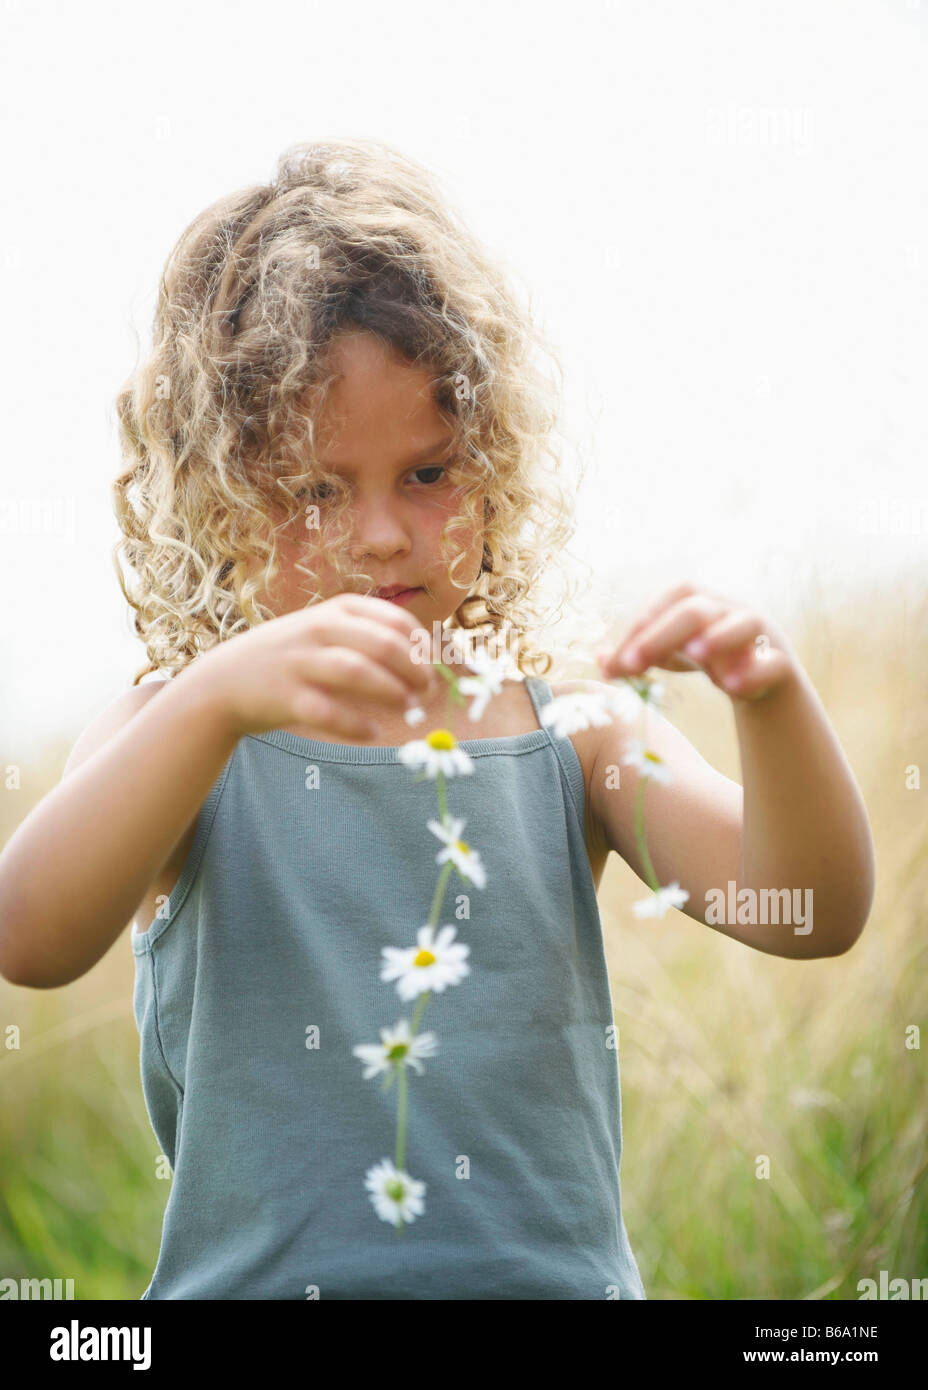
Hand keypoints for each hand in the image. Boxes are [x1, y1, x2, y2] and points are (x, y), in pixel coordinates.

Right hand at [182, 593, 438, 741]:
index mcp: (336, 609)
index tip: (434, 667)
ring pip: (357, 672)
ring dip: (391, 692)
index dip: (422, 646)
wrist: (225, 680)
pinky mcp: (285, 697)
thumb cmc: (293, 657)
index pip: (395, 621)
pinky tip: (373, 732)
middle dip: (414, 669)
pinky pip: (328, 712)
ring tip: (408, 707)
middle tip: (427, 691)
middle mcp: (319, 629)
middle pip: (382, 644)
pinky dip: (356, 725)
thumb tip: (428, 664)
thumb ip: (370, 639)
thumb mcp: (327, 631)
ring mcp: (300, 662)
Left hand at [595, 582, 798, 701]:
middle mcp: (729, 611)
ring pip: (744, 624)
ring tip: (695, 655)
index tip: (618, 662)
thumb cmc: (707, 655)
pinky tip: (733, 687)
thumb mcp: (668, 653)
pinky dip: (754, 672)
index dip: (641, 627)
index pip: (667, 602)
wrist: (762, 677)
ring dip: (718, 637)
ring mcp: (758, 635)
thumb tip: (598, 660)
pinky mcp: (779, 664)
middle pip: (696, 609)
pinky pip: (772, 662)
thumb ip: (634, 657)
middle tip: (634, 664)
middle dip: (662, 634)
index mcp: (699, 603)